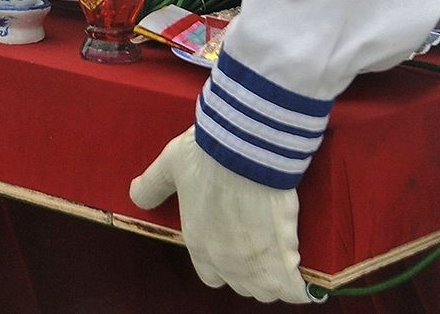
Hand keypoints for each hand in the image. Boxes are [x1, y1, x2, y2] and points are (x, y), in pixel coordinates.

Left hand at [129, 128, 312, 303]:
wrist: (243, 148)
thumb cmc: (206, 156)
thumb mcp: (170, 166)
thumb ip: (152, 185)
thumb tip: (134, 195)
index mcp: (199, 243)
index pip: (210, 276)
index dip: (223, 265)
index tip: (234, 248)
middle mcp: (225, 261)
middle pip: (242, 286)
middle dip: (251, 273)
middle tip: (263, 250)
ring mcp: (255, 261)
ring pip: (267, 291)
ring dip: (275, 282)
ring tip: (285, 264)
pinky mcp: (283, 253)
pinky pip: (294, 287)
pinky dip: (300, 287)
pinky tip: (305, 280)